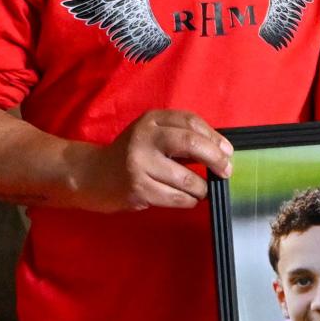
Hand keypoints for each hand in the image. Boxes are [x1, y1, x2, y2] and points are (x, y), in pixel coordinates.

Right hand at [68, 109, 232, 212]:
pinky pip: (176, 197)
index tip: (227, 151)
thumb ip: (180, 137)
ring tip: (202, 190)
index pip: (190, 122)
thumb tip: (221, 151)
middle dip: (215, 159)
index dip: (214, 137)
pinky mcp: (138, 188)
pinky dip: (189, 200)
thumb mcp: (152, 135)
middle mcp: (145, 138)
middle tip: (226, 171)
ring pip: (187, 178)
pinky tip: (189, 198)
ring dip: (202, 187)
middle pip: (192, 143)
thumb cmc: (131, 154)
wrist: (92, 175)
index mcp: (151, 120)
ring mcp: (140, 164)